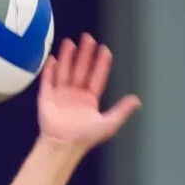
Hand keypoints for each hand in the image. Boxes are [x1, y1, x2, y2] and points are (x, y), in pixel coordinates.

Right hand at [37, 34, 139, 149]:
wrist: (63, 146)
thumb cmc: (85, 137)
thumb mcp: (108, 124)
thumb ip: (121, 111)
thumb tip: (137, 100)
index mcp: (89, 100)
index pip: (96, 77)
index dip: (100, 63)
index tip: (104, 49)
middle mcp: (75, 95)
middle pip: (80, 70)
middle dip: (84, 54)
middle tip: (87, 38)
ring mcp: (61, 95)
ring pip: (65, 72)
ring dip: (67, 57)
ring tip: (70, 42)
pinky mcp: (47, 98)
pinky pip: (48, 81)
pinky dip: (49, 71)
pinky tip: (53, 59)